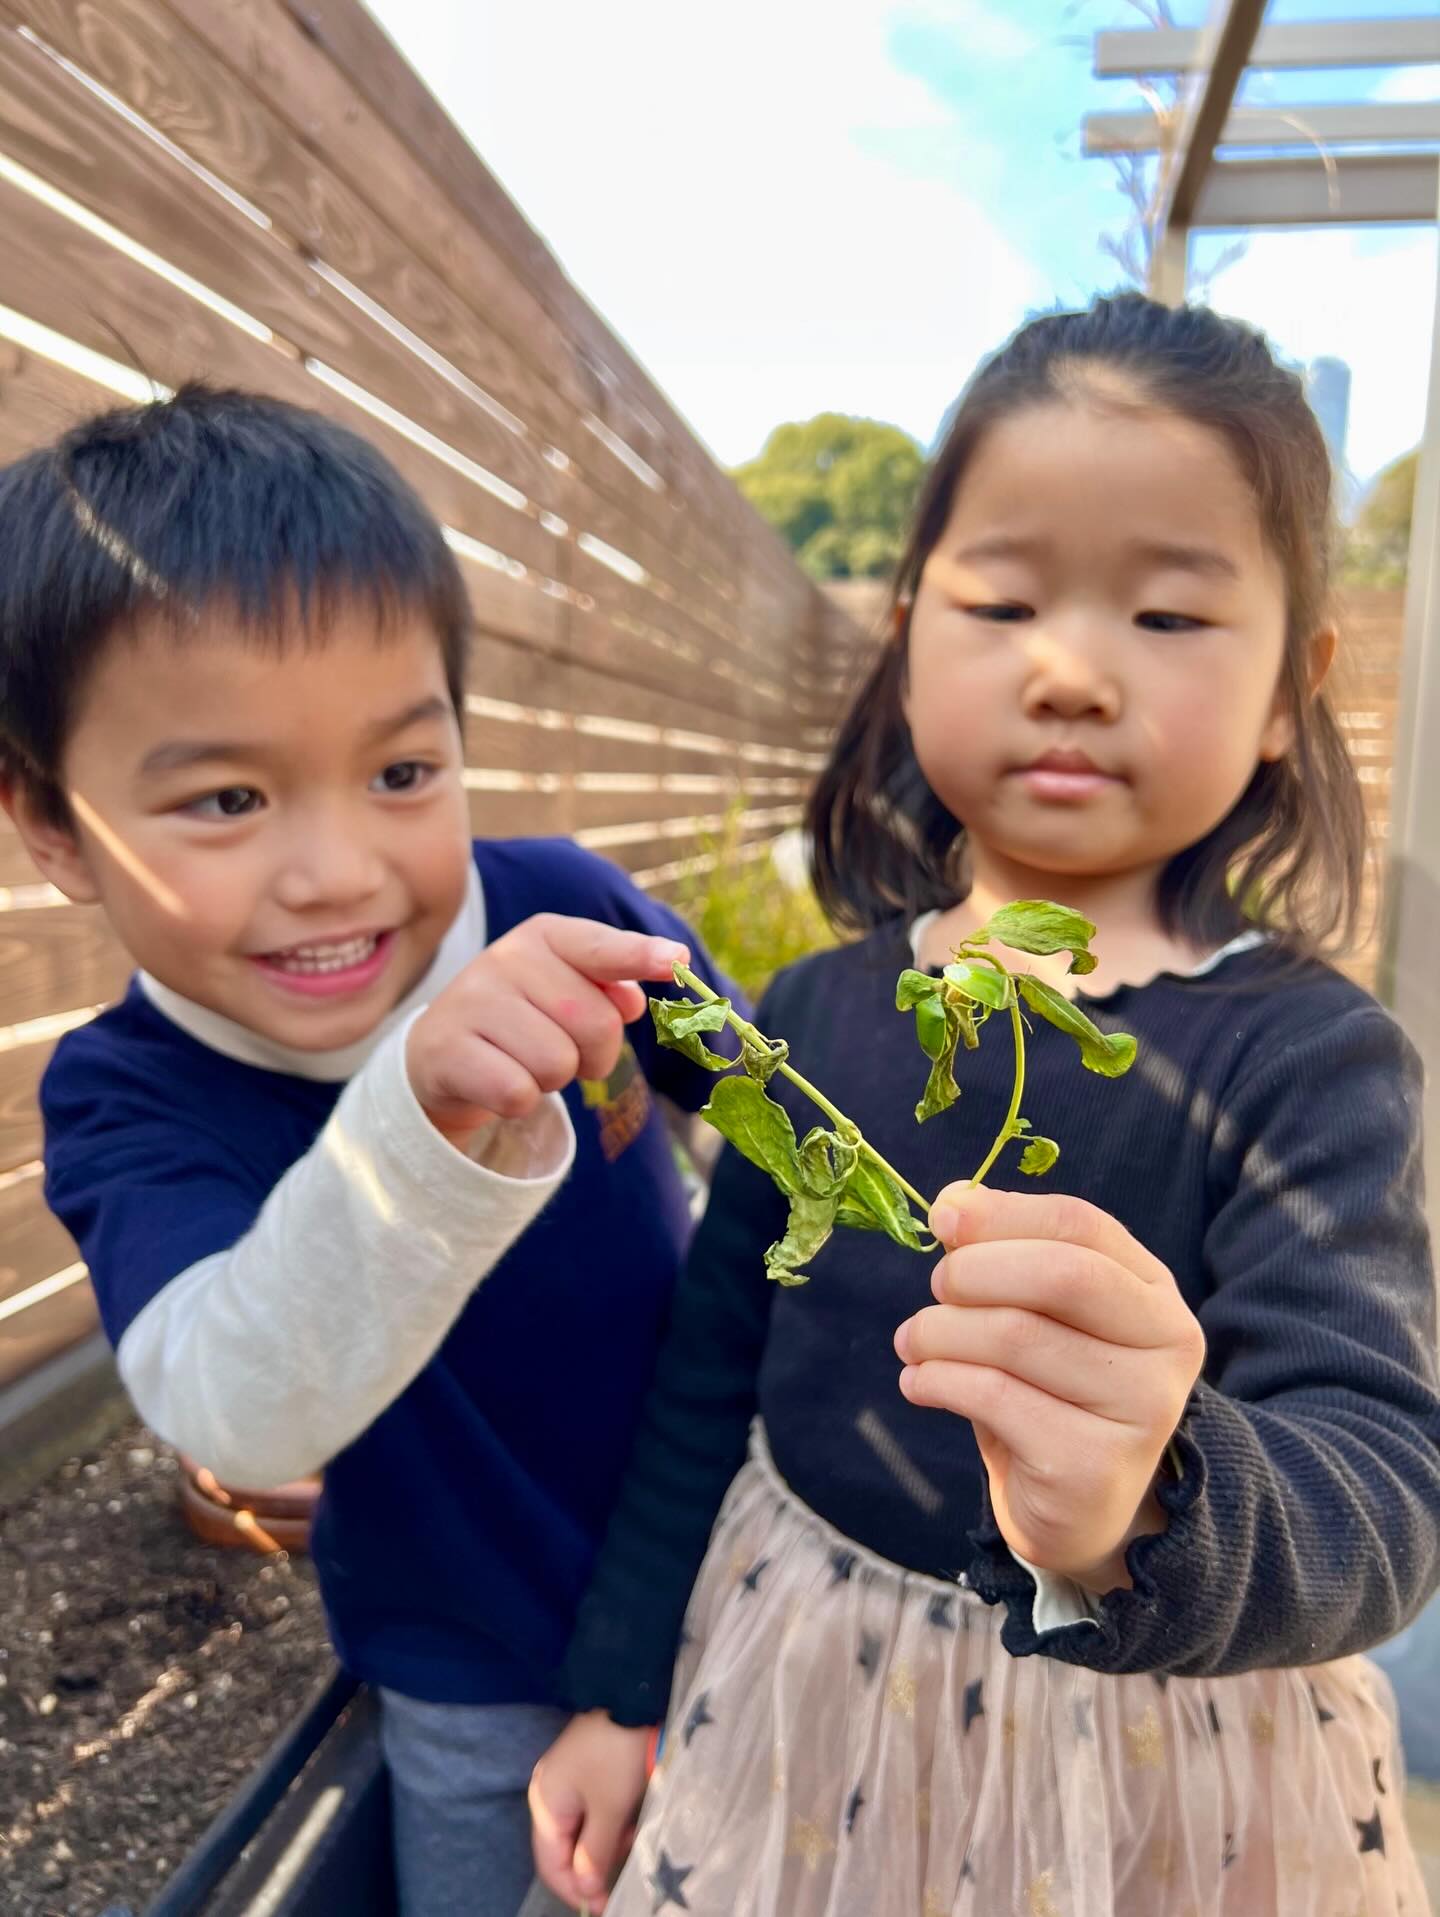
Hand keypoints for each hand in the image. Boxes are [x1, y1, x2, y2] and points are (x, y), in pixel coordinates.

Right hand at [406, 916, 687, 1147]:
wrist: (441, 1053)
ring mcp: (471, 1000)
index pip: (600, 948)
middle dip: (594, 1055)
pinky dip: (520, 1101)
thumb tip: (634, 1002)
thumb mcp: (566, 992)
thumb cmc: (523, 1020)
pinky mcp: (446, 1048)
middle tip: (561, 1051)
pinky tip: (498, 1081)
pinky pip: (518, 1092)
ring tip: (523, 1062)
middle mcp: (505, 958)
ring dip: (552, 1079)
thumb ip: (609, 988)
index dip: (640, 955)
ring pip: (558, 1063)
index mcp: (544, 936)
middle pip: (597, 1024)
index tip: (676, 960)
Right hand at [529, 1710, 650, 1908]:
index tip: (605, 1906)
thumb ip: (595, 1854)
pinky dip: (606, 1824)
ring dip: (602, 1845)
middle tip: (620, 1878)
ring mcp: (564, 1778)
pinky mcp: (582, 1768)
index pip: (551, 1865)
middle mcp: (547, 1792)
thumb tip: (586, 1891)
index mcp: (545, 1804)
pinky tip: (627, 1822)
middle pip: (563, 1848)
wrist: (629, 1695)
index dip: (576, 1891)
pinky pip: (589, 1810)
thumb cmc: (616, 1756)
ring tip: (629, 1844)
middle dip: (590, 1868)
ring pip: (578, 1830)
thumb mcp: (610, 1809)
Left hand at [894, 1183, 1204, 1592]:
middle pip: (1059, 1275)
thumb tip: (952, 1203)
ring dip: (939, 1332)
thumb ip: (1004, 1253)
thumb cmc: (1051, 1392)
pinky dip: (938, 1380)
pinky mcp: (1094, 1466)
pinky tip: (920, 1384)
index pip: (1079, 1225)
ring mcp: (1140, 1409)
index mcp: (1154, 1291)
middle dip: (974, 1272)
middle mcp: (1167, 1345)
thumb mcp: (1038, 1315)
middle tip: (934, 1292)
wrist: (1082, 1509)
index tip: (942, 1217)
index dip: (1002, 1214)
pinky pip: (994, 1398)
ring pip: (1015, 1337)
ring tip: (914, 1343)